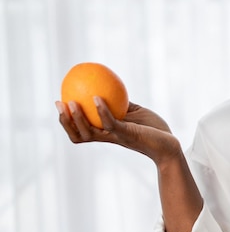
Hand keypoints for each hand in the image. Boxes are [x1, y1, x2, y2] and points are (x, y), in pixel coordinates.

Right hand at [55, 97, 179, 163]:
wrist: (169, 143)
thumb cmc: (153, 129)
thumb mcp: (135, 112)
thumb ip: (121, 104)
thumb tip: (109, 87)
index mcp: (108, 133)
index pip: (81, 131)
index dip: (68, 121)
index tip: (60, 104)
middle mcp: (109, 137)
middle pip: (79, 135)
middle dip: (65, 121)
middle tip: (58, 104)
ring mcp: (117, 136)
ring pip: (89, 132)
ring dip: (77, 118)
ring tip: (70, 103)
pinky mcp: (128, 134)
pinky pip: (111, 123)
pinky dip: (102, 111)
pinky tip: (97, 98)